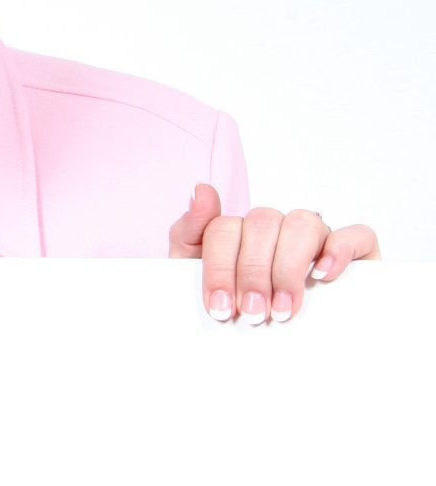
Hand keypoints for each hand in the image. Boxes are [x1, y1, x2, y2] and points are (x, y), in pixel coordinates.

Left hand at [168, 183, 379, 322]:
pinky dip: (339, 250)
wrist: (278, 355)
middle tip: (253, 314)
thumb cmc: (236, 310)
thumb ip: (190, 233)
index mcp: (240, 232)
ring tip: (283, 309)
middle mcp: (277, 229)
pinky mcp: (356, 253)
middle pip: (262, 224)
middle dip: (253, 274)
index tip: (220, 308)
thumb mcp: (197, 276)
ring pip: (303, 223)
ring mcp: (315, 238)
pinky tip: (323, 275)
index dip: (219, 268)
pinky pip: (356, 235)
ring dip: (288, 267)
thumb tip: (201, 189)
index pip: (225, 227)